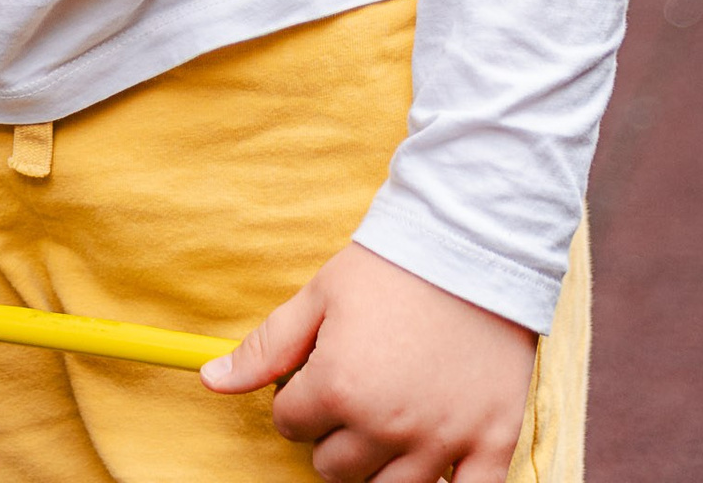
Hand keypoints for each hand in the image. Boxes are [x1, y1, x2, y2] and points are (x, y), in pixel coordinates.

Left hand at [205, 241, 535, 481]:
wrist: (473, 243)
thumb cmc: (391, 266)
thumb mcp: (318, 296)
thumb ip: (265, 347)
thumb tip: (212, 381)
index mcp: (339, 388)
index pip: (290, 424)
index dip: (298, 396)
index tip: (319, 371)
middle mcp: (386, 426)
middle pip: (334, 469)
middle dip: (333, 435)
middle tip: (354, 393)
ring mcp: (441, 441)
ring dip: (380, 465)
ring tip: (387, 421)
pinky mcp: (490, 444)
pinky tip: (436, 463)